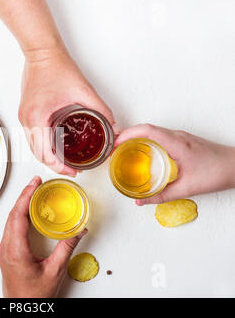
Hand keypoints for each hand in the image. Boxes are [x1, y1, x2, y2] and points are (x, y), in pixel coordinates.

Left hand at [0, 176, 86, 297]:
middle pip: (12, 214)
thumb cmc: (34, 295)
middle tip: (36, 183)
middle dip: (24, 196)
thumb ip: (66, 249)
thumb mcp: (55, 271)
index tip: (34, 183)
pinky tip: (28, 212)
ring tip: (33, 193)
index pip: (18, 216)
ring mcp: (4, 250)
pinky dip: (19, 215)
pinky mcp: (6, 252)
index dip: (26, 196)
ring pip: (10, 220)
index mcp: (15, 250)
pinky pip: (10, 228)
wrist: (21, 308)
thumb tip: (79, 231)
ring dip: (21, 205)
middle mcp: (6, 248)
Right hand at [19, 49, 114, 175]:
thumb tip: (112, 124)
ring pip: (33, 146)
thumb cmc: (55, 66)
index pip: (45, 153)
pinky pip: (32, 135)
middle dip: (54, 165)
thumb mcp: (83, 90)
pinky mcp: (25, 112)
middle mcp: (27, 119)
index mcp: (37, 117)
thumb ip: (100, 109)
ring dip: (47, 155)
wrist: (41, 52)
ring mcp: (24, 116)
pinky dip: (43, 144)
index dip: (59, 167)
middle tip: (71, 169)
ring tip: (65, 160)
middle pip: (37, 154)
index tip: (72, 171)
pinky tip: (56, 145)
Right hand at [115, 124, 234, 204]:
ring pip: (152, 131)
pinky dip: (145, 141)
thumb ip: (161, 195)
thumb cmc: (216, 172)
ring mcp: (180, 137)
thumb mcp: (186, 188)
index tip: (114, 143)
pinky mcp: (182, 141)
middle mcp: (177, 136)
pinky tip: (141, 153)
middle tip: (113, 148)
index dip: (127, 134)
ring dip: (135, 137)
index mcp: (176, 143)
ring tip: (123, 150)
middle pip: (145, 129)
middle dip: (126, 135)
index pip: (147, 130)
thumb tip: (141, 201)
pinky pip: (158, 136)